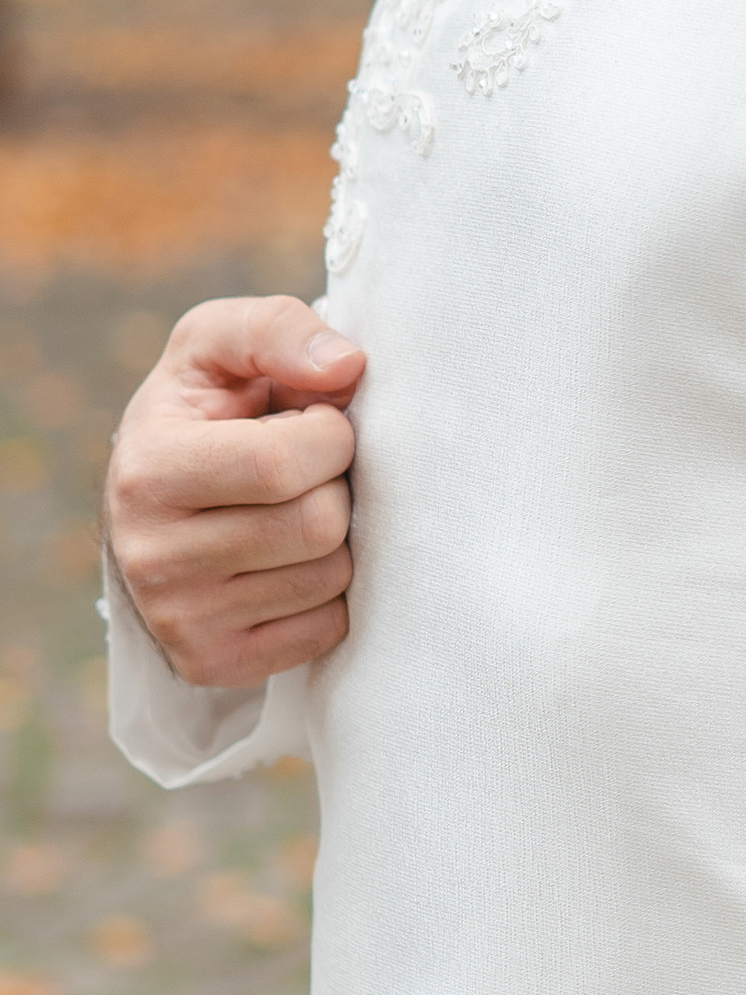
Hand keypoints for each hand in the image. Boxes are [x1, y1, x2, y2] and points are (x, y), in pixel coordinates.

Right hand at [104, 297, 367, 688]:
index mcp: (149, 471)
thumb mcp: (220, 345)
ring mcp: (180, 621)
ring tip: (296, 509)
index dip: (329, 434)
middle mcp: (152, 557)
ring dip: (339, 537)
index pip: (281, 464)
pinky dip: (329, 591)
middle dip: (337, 486)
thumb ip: (278, 331)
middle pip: (317, 526)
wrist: (158, 498)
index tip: (313, 421)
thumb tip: (347, 368)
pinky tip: (291, 559)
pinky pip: (326, 629)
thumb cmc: (206, 408)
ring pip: (330, 579)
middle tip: (309, 471)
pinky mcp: (214, 663)